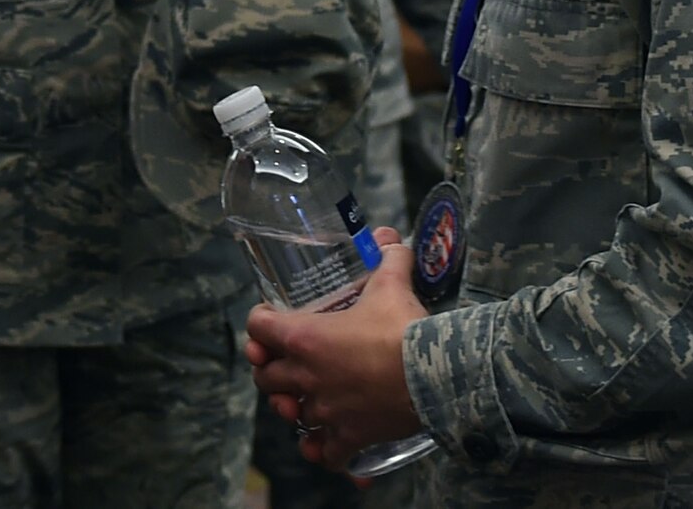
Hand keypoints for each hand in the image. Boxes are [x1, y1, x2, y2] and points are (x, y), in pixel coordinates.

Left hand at [245, 229, 427, 471]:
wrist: (434, 375)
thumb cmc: (403, 327)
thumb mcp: (391, 284)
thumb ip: (388, 259)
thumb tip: (393, 238)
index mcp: (304, 337)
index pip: (258, 327)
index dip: (260, 321)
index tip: (270, 317)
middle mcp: (305, 376)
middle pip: (265, 377)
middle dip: (270, 368)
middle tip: (285, 360)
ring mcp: (325, 410)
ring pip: (291, 414)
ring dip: (294, 407)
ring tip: (304, 399)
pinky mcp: (348, 436)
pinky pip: (323, 453)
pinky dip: (321, 450)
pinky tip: (324, 444)